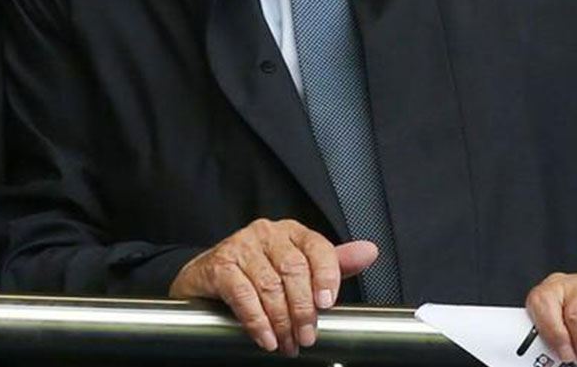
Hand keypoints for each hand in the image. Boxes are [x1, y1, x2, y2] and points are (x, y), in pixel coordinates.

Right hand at [169, 218, 376, 354]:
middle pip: (294, 270)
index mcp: (291, 232)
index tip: (327, 305)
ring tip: (287, 344)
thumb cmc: (258, 272)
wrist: (207, 277)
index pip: (317, 248)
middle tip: (307, 338)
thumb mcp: (298, 266)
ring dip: (282, 322)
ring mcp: (241, 246)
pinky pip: (243, 294)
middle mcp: (267, 233)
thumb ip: (333, 263)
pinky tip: (266, 338)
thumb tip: (369, 252)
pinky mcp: (220, 265)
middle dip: (303, 310)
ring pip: (270, 285)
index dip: (326, 276)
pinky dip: (257, 321)